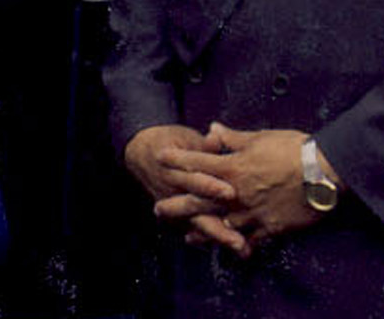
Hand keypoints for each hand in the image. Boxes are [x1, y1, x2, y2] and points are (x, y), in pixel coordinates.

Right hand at [125, 124, 243, 251]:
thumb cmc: (171, 143)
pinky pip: (197, 232)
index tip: (230, 193)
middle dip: (218, 226)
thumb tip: (215, 136)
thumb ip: (204, 144)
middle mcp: (172, 191)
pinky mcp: (177, 217)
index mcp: (173, 168)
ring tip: (241, 248)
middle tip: (238, 238)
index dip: (210, 186)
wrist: (142, 154)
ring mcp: (174, 207)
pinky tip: (237, 248)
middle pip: (196, 212)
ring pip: (198, 226)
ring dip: (220, 238)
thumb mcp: (185, 138)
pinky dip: (216, 241)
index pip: (193, 179)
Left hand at [155, 123, 323, 255]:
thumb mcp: (260, 138)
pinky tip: (231, 248)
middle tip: (158, 210)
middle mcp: (236, 193)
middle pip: (198, 201)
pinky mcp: (271, 227)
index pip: (196, 162)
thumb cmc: (294, 149)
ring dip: (203, 231)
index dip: (177, 159)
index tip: (160, 157)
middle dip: (176, 205)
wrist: (326, 172)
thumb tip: (212, 129)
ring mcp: (252, 213)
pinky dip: (239, 244)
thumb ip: (232, 138)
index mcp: (232, 167)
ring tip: (189, 237)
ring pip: (220, 225)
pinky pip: (250, 239)